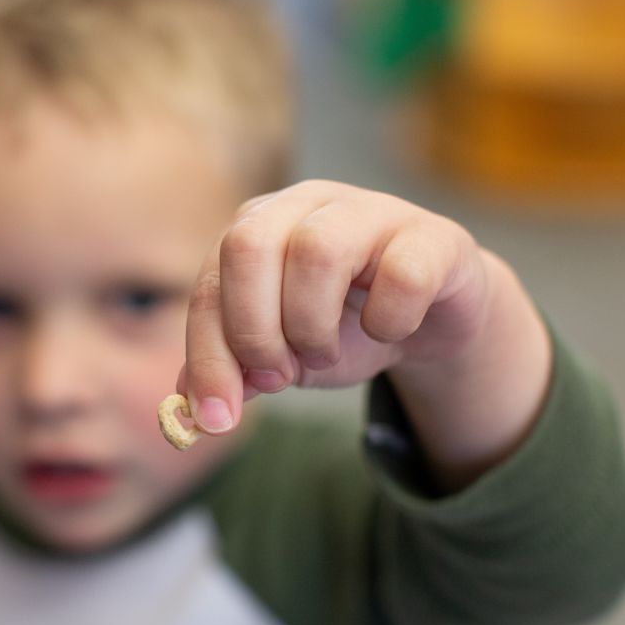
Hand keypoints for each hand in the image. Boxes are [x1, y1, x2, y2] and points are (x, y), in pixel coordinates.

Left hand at [177, 180, 506, 435]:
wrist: (431, 321)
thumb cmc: (343, 327)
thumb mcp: (279, 355)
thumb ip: (234, 371)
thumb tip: (192, 414)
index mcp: (256, 228)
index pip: (208, 286)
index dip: (208, 357)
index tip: (218, 419)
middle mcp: (306, 205)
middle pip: (249, 246)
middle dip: (254, 330)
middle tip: (280, 374)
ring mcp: (372, 211)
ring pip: (318, 250)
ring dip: (313, 325)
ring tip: (326, 352)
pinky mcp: (432, 237)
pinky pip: (402, 274)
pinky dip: (388, 320)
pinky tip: (388, 331)